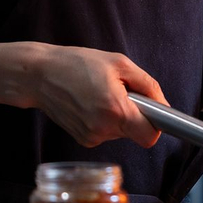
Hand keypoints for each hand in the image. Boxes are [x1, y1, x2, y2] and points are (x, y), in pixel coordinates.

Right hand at [31, 45, 167, 148]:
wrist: (39, 75)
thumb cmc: (77, 64)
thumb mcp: (120, 63)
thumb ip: (148, 86)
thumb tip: (163, 105)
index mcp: (115, 111)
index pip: (150, 137)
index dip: (157, 124)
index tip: (154, 112)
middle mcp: (103, 130)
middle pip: (136, 132)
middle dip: (136, 113)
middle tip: (120, 91)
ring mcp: (91, 137)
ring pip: (121, 132)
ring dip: (119, 114)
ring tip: (100, 93)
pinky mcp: (83, 139)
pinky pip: (107, 131)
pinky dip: (105, 118)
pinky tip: (91, 102)